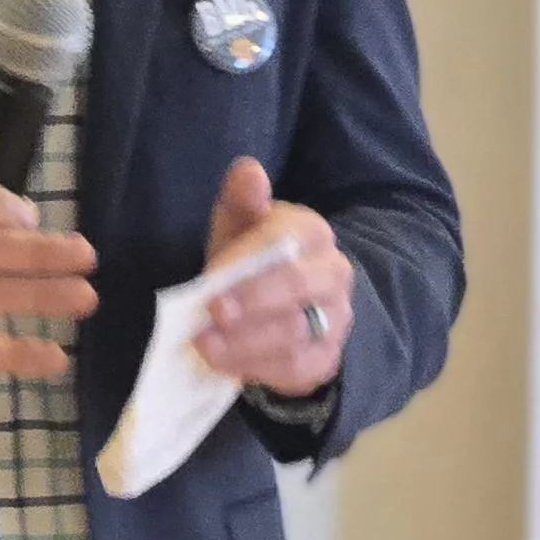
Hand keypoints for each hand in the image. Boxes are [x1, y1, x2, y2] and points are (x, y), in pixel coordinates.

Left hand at [192, 158, 354, 398]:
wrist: (281, 311)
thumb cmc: (251, 261)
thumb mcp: (241, 227)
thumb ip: (242, 199)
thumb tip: (249, 171)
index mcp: (313, 232)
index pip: (285, 239)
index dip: (247, 257)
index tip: (211, 274)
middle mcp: (333, 273)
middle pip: (299, 284)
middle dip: (253, 298)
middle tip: (213, 310)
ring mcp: (335, 319)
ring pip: (296, 331)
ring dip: (246, 340)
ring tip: (204, 344)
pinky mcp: (325, 358)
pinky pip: (297, 367)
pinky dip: (257, 367)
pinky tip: (223, 364)